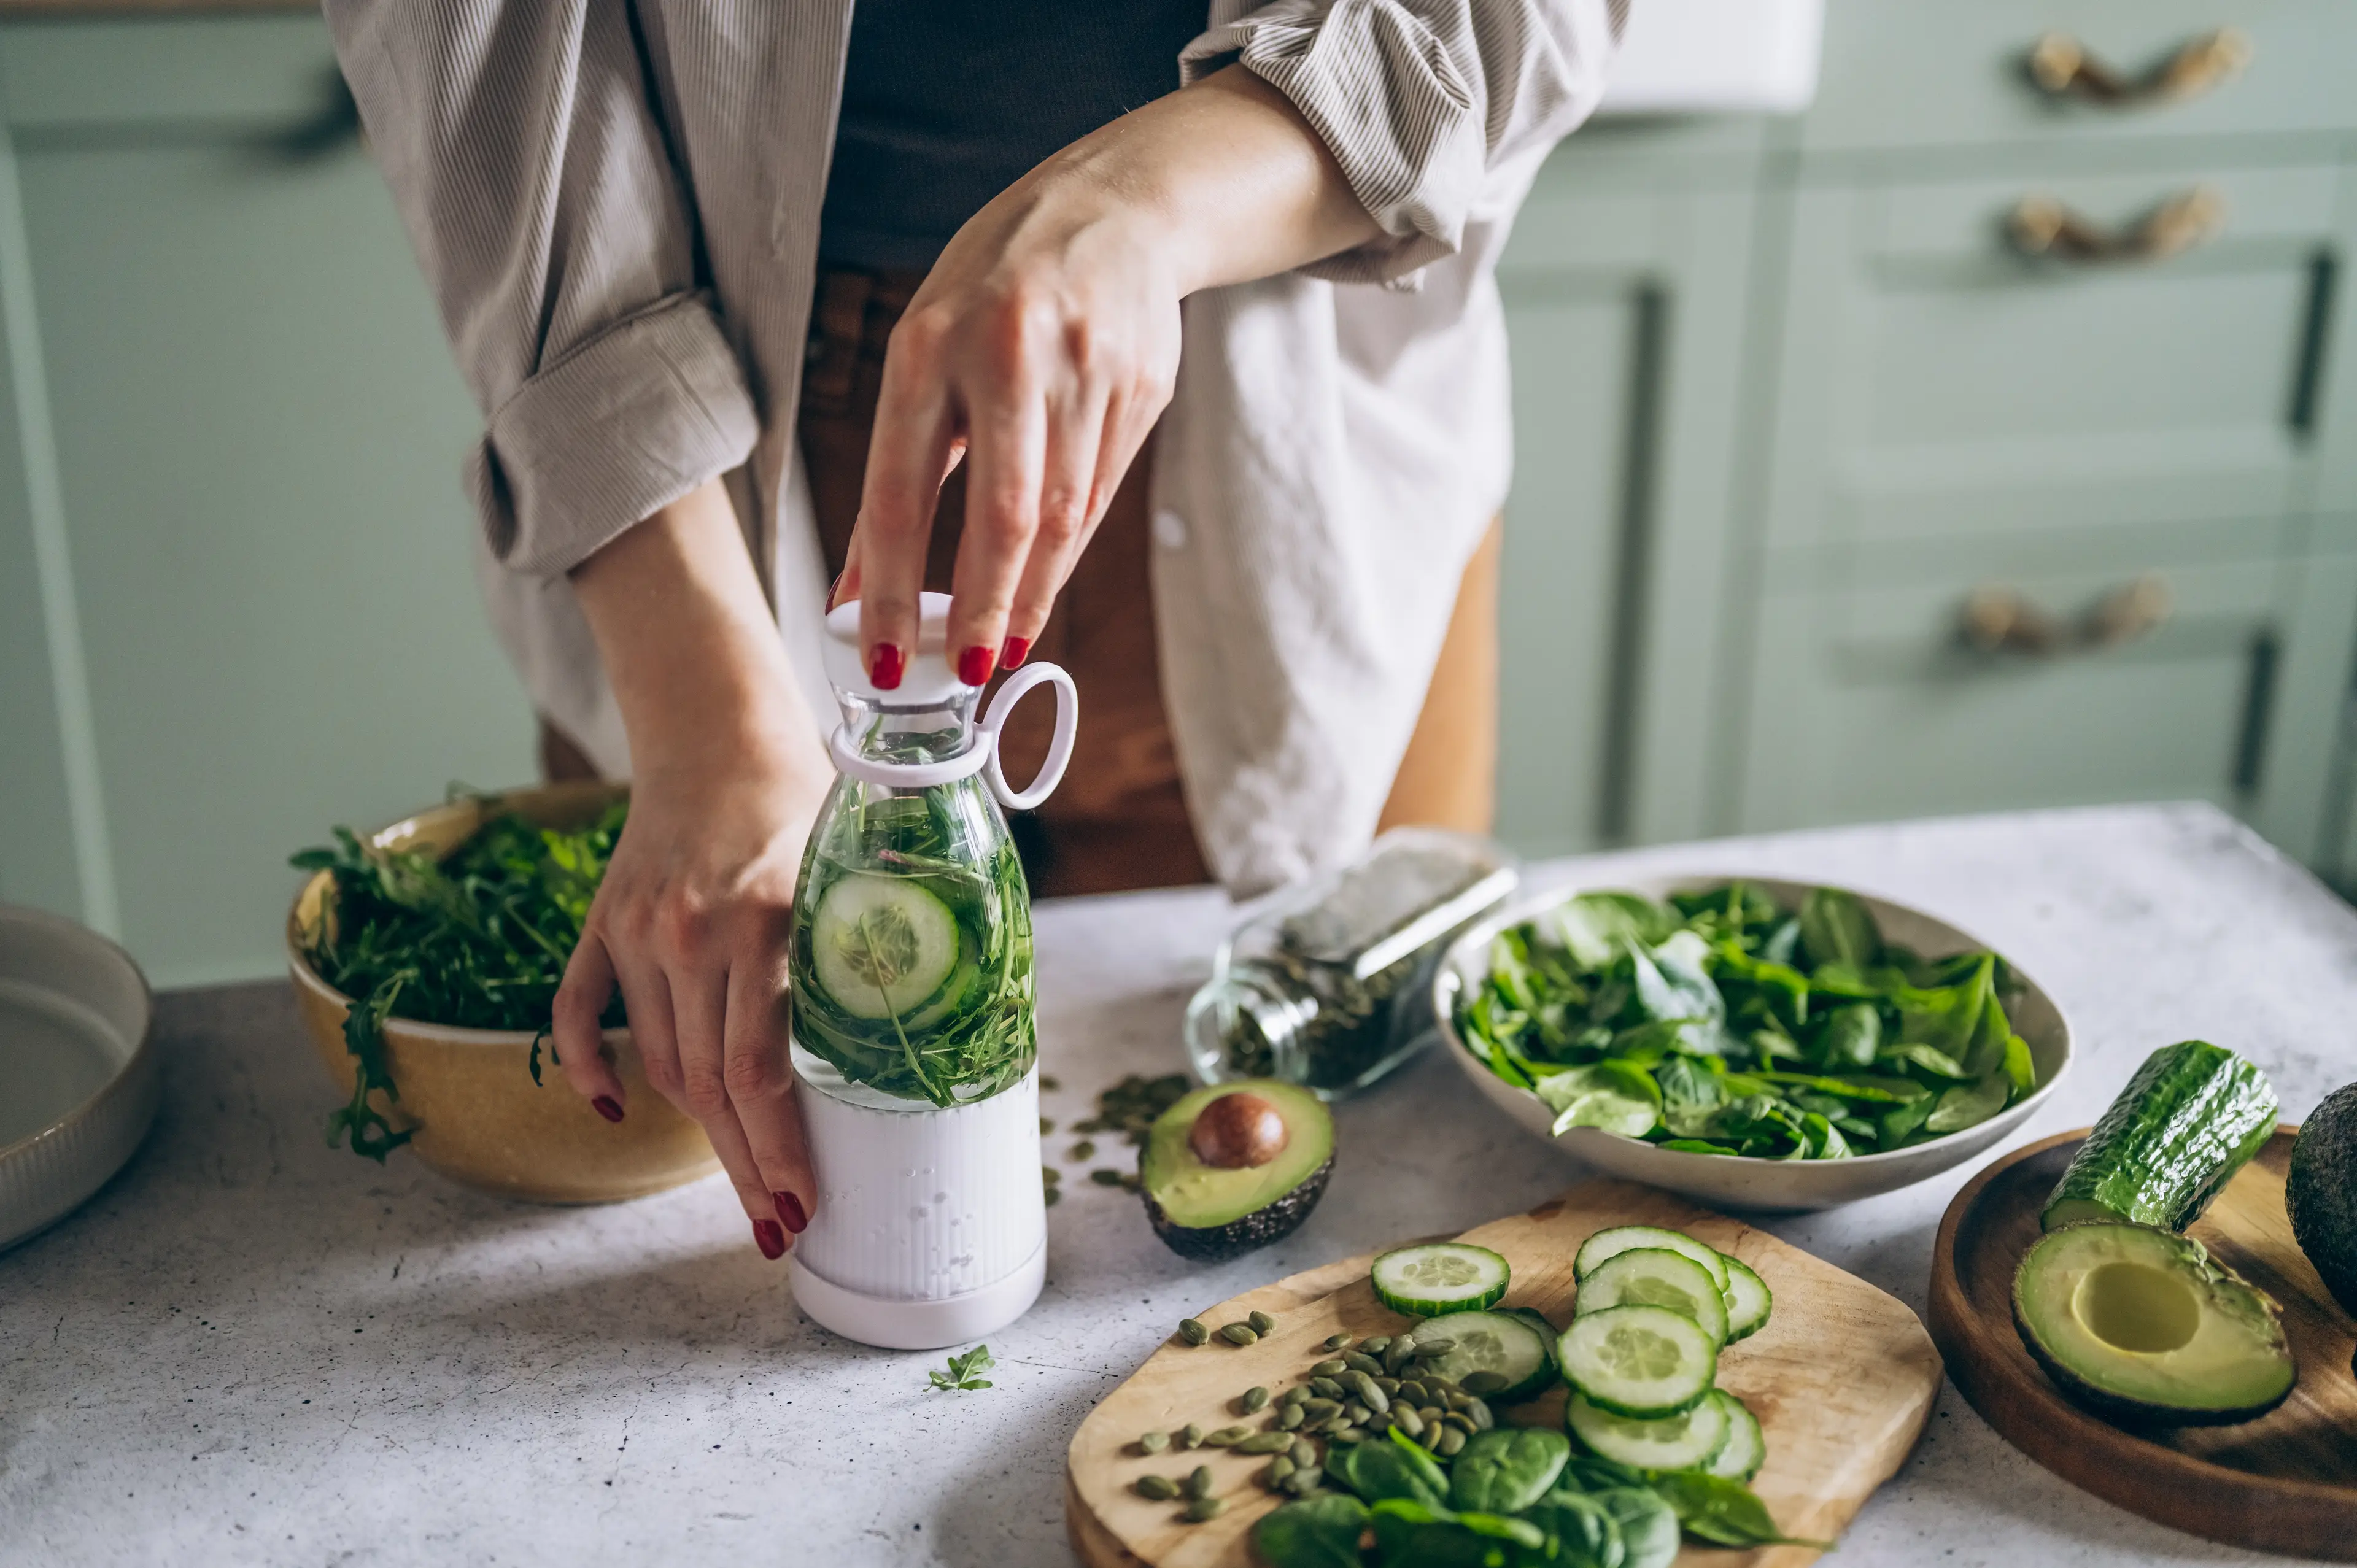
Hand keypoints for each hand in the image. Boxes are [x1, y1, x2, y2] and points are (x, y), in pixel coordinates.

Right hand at [558, 479, 833, 1257]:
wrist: (719, 727)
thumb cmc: (805, 798)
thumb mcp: (853, 866)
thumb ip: (871, 946)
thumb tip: (924, 1040)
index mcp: (764, 921)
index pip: (762, 1069)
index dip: (781, 1150)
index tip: (806, 1205)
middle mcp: (691, 934)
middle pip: (711, 1086)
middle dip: (750, 1169)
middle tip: (779, 1231)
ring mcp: (638, 932)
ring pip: (659, 1061)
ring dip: (698, 1137)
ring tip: (744, 1191)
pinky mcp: (603, 922)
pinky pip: (577, 1009)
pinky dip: (588, 1065)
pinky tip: (614, 1113)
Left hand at [839, 65, 1379, 685]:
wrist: (1117, 209)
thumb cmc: (993, 288)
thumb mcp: (925, 349)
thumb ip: (897, 469)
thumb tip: (855, 587)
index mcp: (932, 343)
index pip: (903, 490)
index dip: (888, 584)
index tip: (880, 654)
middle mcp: (1014, 354)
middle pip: (1003, 515)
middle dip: (982, 608)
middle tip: (965, 672)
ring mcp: (1089, 372)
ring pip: (1062, 517)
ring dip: (1029, 595)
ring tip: (1001, 647)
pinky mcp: (1143, 389)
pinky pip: (1099, 495)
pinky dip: (1067, 553)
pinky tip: (1042, 585)